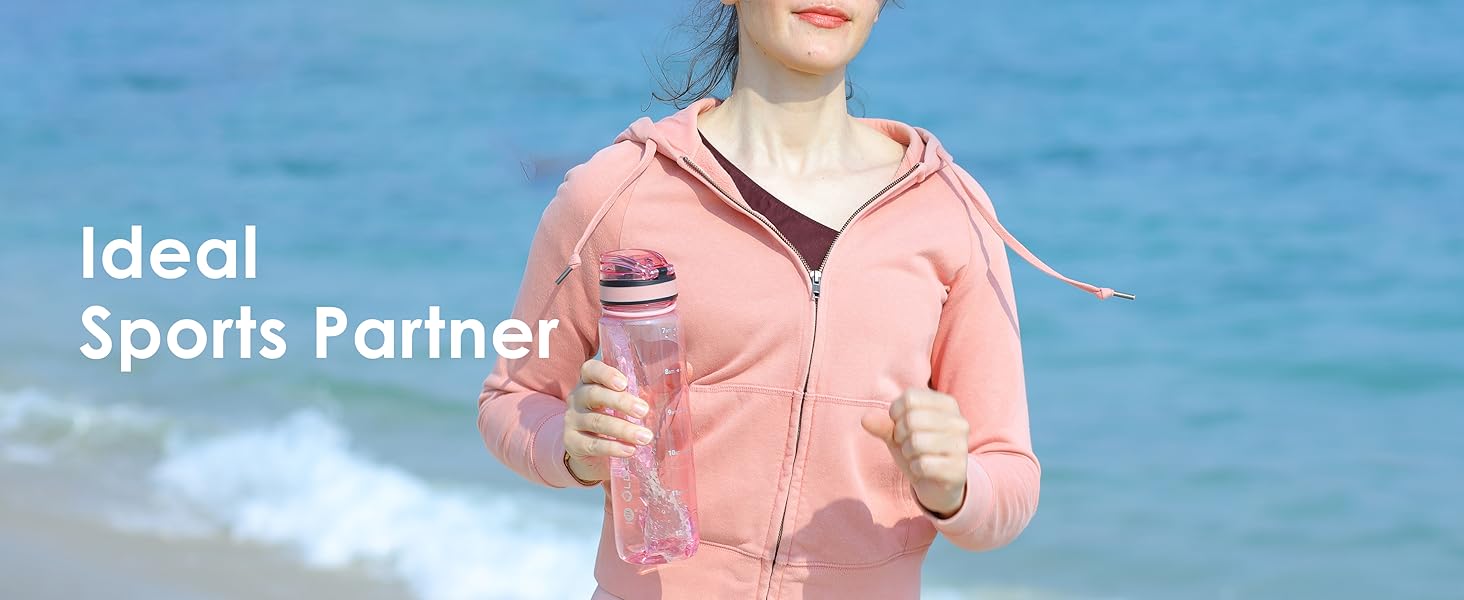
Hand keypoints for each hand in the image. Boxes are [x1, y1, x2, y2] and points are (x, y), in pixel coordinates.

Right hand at [563, 359, 652, 483]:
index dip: (605, 373)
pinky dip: (612, 448)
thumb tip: (686, 367)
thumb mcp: (636, 400)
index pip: (590, 369)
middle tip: (644, 411)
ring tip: (645, 438)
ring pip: (595, 421)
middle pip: (594, 394)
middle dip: (620, 402)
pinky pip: (592, 445)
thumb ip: (659, 385)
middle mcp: (578, 398)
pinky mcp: (572, 444)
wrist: (592, 452)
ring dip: (622, 429)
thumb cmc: (618, 417)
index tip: (624, 382)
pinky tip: (630, 451)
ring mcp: (572, 421)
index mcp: (592, 381)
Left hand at [860, 387, 969, 517]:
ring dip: (908, 453)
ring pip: (916, 442)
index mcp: (946, 404)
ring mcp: (961, 445)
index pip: (910, 397)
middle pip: (912, 419)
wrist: (936, 485)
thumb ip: (883, 424)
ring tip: (916, 457)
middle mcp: (958, 421)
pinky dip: (916, 469)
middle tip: (908, 445)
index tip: (901, 425)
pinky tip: (924, 470)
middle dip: (900, 435)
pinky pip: (923, 465)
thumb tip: (865, 419)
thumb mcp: (897, 434)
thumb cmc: (917, 451)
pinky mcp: (958, 468)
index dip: (896, 413)